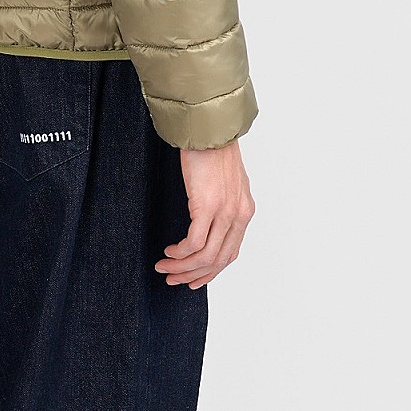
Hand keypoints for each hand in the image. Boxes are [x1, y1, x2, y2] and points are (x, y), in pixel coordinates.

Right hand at [156, 140, 254, 288]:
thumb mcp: (226, 183)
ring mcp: (224, 212)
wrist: (209, 131)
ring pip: (205, 256)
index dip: (210, 271)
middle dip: (193, 274)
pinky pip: (194, 242)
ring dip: (182, 266)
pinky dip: (180, 252)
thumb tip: (208, 223)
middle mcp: (238, 215)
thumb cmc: (213, 151)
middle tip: (174, 278)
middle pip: (217, 260)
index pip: (230, 253)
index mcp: (245, 212)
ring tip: (165, 266)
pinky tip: (169, 251)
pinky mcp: (207, 206)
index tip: (193, 279)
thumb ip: (223, 205)